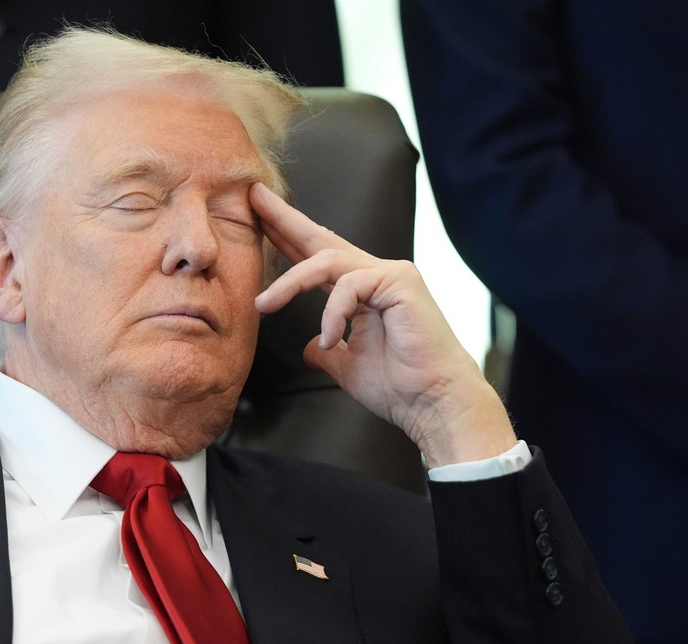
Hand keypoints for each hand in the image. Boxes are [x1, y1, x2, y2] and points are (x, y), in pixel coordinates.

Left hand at [251, 183, 515, 467]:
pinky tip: (329, 338)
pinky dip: (332, 313)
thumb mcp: (346, 365)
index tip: (258, 221)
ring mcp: (389, 274)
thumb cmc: (399, 386)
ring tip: (263, 304)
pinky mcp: (399, 282)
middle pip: (321, 240)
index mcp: (362, 292)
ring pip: (326, 261)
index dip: (286, 239)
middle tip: (254, 197)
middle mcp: (376, 275)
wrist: (433, 403)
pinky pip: (349, 285)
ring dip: (289, 282)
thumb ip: (326, 350)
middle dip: (284, 220)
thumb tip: (309, 348)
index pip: (317, 258)